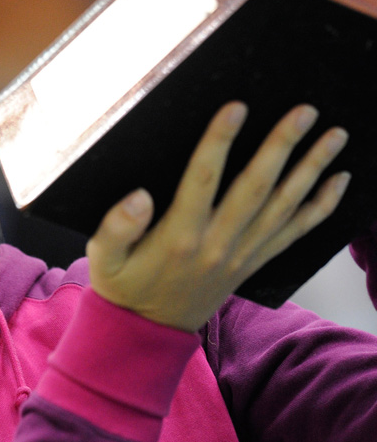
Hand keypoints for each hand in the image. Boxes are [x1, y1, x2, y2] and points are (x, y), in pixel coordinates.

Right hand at [87, 103, 350, 331]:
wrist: (146, 333)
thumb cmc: (122, 286)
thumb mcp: (102, 259)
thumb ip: (116, 227)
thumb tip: (138, 196)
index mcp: (178, 236)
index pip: (202, 179)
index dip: (219, 141)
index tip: (237, 107)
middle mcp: (216, 243)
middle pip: (255, 187)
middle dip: (282, 146)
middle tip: (305, 111)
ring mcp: (240, 254)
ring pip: (283, 206)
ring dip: (311, 169)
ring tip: (335, 135)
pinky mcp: (252, 262)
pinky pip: (293, 233)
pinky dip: (319, 208)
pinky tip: (339, 181)